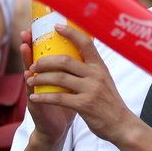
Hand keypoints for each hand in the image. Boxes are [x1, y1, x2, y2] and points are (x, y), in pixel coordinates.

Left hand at [26, 26, 132, 144]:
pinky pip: (59, 98)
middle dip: (45, 61)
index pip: (85, 43)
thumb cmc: (109, 101)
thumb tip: (75, 54)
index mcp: (100, 66)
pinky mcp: (85, 105)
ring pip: (59, 78)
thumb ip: (91, 68)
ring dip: (40, 78)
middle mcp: (96, 75)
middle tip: (34, 65)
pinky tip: (34, 97)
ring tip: (30, 79)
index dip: (70, 33)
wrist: (121, 124)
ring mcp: (90, 90)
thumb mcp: (104, 79)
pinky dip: (43, 97)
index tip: (56, 27)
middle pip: (65, 61)